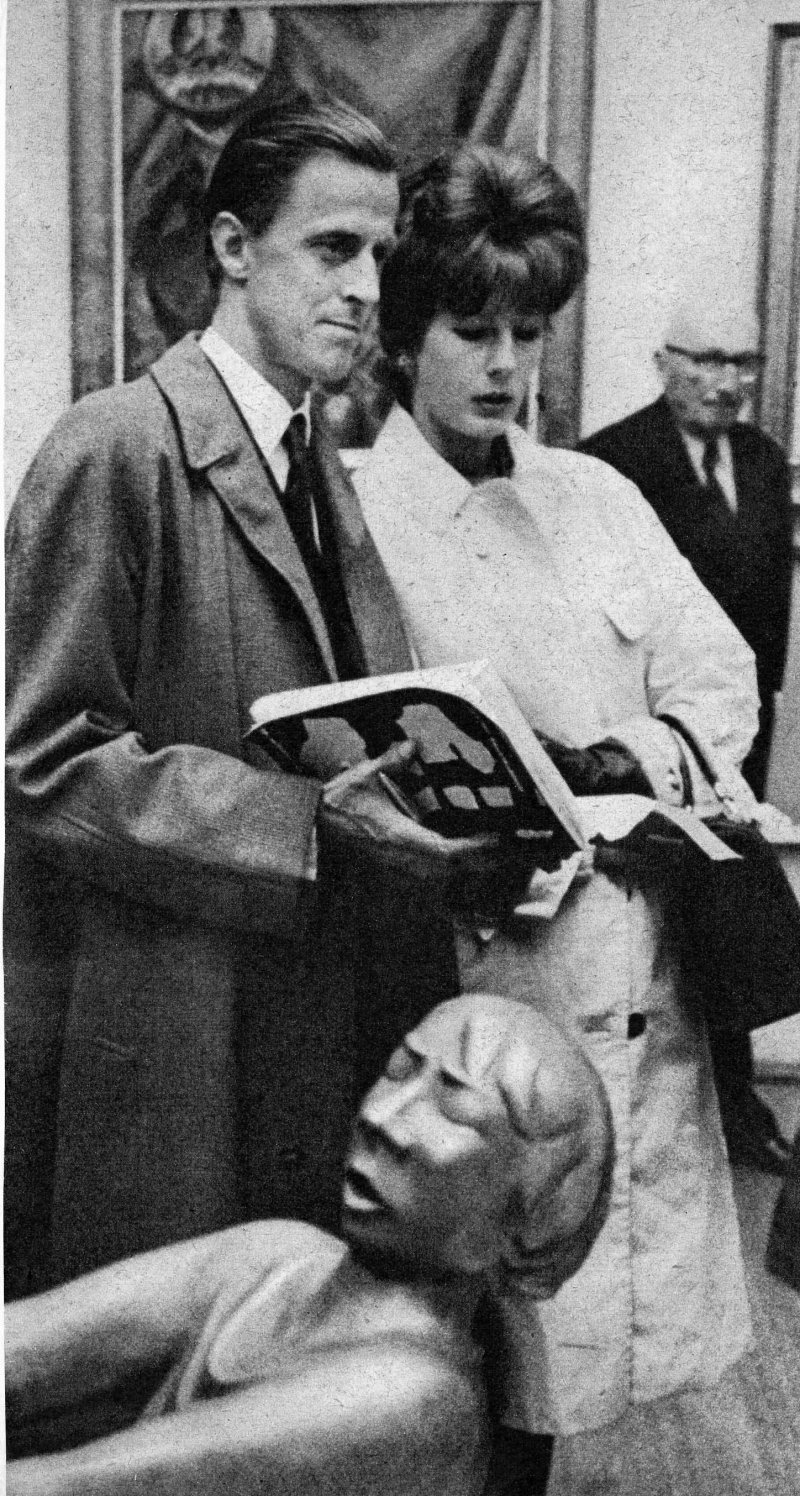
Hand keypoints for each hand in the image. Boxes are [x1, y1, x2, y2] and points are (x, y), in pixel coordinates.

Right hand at [320, 742, 535, 920]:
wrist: (307, 833)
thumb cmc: (333, 806)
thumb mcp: (360, 778)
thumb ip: (388, 761)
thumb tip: (411, 744)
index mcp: (399, 839)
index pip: (447, 851)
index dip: (476, 849)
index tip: (500, 840)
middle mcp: (405, 861)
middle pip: (459, 870)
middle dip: (493, 862)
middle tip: (526, 853)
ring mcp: (402, 871)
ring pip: (451, 880)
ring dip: (482, 871)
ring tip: (512, 861)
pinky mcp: (400, 873)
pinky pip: (438, 882)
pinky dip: (462, 877)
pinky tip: (478, 871)